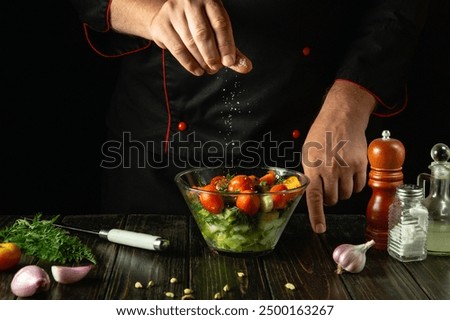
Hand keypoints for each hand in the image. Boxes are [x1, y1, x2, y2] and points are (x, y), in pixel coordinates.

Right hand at [148, 0, 252, 74]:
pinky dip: (189, 64)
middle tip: (217, 68)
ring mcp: (173, 12)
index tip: (230, 62)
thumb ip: (231, 49)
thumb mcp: (217, 29)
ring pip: (190, 43)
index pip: (220, 24)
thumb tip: (246, 68)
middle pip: (203, 34)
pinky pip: (177, 49)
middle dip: (212, 55)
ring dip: (201, 61)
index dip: (226, 45)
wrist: (168, 16)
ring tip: (209, 69)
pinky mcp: (162, 24)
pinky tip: (197, 70)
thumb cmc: (199, 22)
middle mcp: (190, 1)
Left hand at [302, 80, 375, 232]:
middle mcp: (330, 170)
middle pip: (332, 199)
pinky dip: (355, 185)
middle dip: (330, 197)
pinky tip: (350, 173)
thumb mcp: (307, 154)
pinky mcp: (360, 165)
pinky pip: (359, 187)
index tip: (319, 229)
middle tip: (328, 185)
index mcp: (313, 168)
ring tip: (339, 175)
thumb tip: (312, 194)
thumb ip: (310, 175)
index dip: (317, 215)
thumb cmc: (321, 135)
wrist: (341, 118)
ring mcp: (346, 168)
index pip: (315, 198)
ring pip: (346, 195)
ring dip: (342, 191)